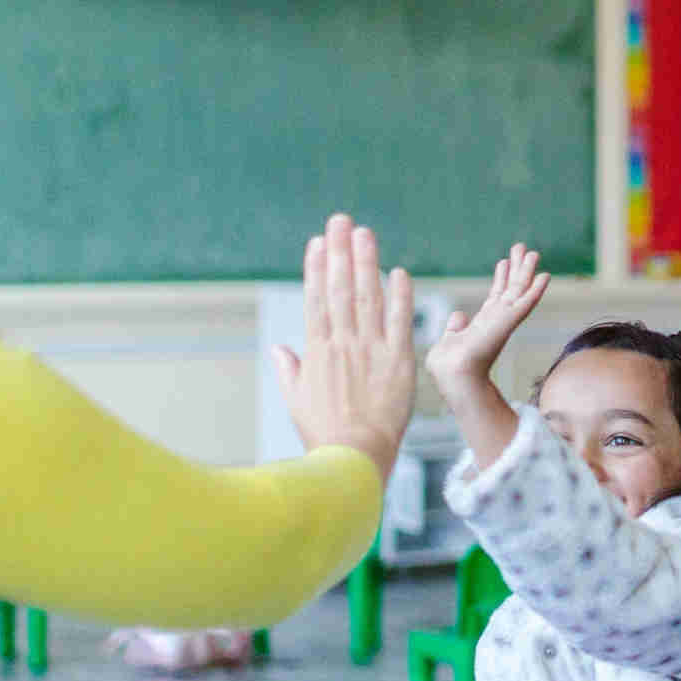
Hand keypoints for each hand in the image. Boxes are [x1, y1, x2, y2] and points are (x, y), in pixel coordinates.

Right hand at [272, 214, 416, 481]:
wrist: (353, 459)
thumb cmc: (324, 435)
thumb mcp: (297, 401)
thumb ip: (290, 370)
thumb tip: (279, 350)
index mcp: (317, 351)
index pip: (316, 299)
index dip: (316, 268)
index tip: (318, 242)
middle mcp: (343, 344)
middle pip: (340, 289)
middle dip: (340, 252)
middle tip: (341, 220)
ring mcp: (371, 351)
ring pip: (368, 297)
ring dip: (366, 262)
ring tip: (364, 233)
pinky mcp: (398, 362)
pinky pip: (401, 323)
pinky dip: (400, 297)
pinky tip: (399, 273)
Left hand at [425, 243, 549, 400]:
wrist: (454, 375)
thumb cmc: (447, 367)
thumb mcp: (449, 342)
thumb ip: (455, 328)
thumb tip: (458, 316)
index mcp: (483, 325)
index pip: (495, 297)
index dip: (500, 279)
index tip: (504, 261)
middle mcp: (497, 321)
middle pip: (511, 289)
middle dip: (517, 268)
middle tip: (524, 248)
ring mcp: (504, 321)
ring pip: (520, 291)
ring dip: (527, 272)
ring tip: (534, 252)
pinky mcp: (508, 322)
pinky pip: (525, 303)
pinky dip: (536, 290)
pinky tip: (545, 275)